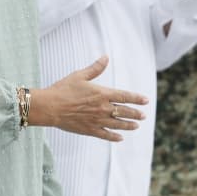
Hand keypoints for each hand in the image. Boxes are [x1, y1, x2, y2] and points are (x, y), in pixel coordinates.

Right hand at [28, 56, 149, 141]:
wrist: (50, 107)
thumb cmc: (63, 89)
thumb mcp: (79, 76)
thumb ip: (95, 68)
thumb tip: (105, 57)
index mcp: (101, 94)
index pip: (124, 96)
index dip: (136, 98)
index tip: (146, 100)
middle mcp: (102, 108)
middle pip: (124, 111)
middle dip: (135, 114)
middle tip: (144, 116)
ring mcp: (97, 121)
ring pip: (118, 124)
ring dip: (128, 125)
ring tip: (136, 126)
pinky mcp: (89, 130)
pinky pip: (105, 135)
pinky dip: (114, 137)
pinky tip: (120, 137)